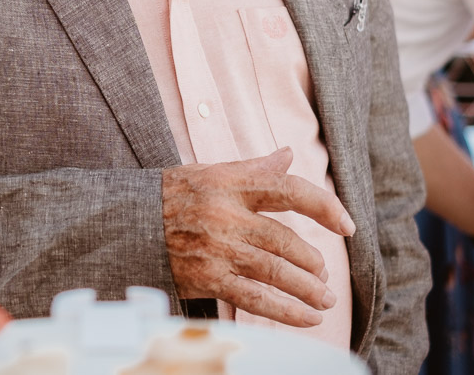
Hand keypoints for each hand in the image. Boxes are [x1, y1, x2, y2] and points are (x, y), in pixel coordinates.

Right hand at [162, 147, 355, 326]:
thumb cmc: (172, 195)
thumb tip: (287, 154)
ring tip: (323, 299)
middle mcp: (226, 215)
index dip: (325, 207)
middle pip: (286, 240)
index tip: (347, 226)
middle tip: (322, 274)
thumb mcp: (211, 172)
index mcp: (230, 183)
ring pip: (277, 272)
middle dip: (313, 262)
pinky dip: (287, 312)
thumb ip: (254, 168)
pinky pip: (256, 299)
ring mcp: (217, 249)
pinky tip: (308, 318)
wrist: (126, 222)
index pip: (289, 190)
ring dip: (308, 289)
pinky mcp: (207, 278)